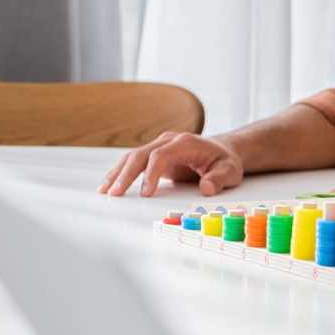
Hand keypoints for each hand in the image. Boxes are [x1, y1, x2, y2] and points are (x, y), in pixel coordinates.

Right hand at [100, 132, 243, 197]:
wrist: (222, 151)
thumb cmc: (225, 161)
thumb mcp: (229, 170)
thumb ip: (219, 179)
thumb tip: (206, 188)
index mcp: (185, 142)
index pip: (161, 155)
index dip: (151, 174)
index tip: (145, 193)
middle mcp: (169, 141)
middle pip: (141, 154)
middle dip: (125, 174)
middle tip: (114, 193)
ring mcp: (159, 146)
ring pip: (133, 157)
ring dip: (118, 173)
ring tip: (104, 191)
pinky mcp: (154, 155)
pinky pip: (135, 162)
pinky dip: (121, 172)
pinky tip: (110, 184)